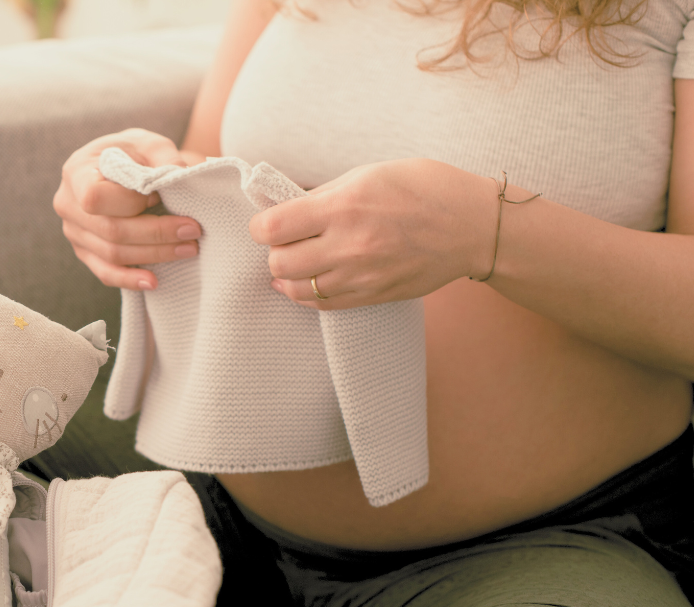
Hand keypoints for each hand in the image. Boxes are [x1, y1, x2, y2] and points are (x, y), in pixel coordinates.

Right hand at [53, 128, 203, 290]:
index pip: (95, 198)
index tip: (158, 195)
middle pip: (111, 230)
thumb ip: (164, 156)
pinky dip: (130, 280)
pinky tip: (154, 281)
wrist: (120, 167)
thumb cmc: (133, 153)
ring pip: (112, 254)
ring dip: (154, 255)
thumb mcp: (149, 143)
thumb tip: (182, 175)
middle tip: (193, 230)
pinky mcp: (85, 252)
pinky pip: (105, 273)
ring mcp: (74, 232)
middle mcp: (67, 205)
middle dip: (156, 233)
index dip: (130, 202)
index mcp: (76, 172)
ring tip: (189, 248)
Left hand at [251, 158, 495, 308]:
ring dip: (290, 276)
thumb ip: (322, 195)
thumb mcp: (368, 173)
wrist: (473, 226)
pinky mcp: (373, 296)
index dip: (260, 226)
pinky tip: (313, 278)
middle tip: (288, 241)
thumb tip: (283, 206)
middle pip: (279, 263)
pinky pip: (322, 305)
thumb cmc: (423, 188)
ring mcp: (362, 276)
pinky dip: (308, 294)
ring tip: (300, 260)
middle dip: (275, 251)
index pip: (272, 229)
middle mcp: (349, 245)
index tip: (267, 222)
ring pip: (296, 290)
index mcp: (344, 206)